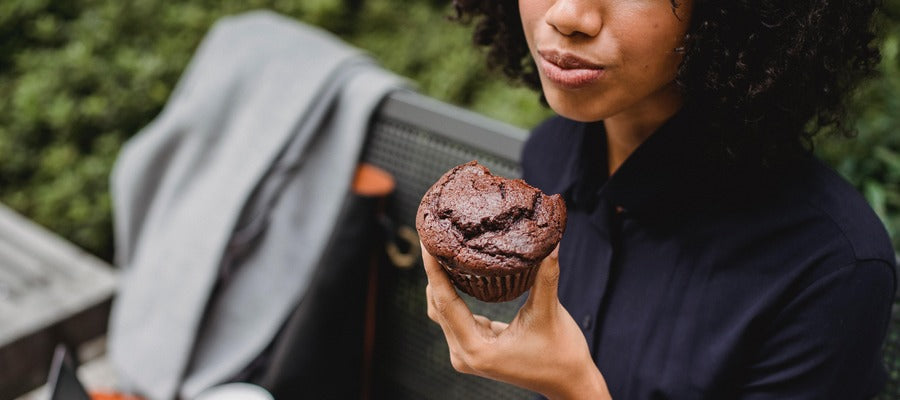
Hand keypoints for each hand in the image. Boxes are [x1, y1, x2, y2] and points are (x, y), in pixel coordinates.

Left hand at [422, 244, 611, 399]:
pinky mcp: (475, 348)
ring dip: (442, 282)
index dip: (434, 270)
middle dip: (435, 272)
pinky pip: (456, 316)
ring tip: (441, 247)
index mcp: (477, 349)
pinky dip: (455, 294)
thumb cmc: (561, 354)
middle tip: (433, 235)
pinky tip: (457, 271)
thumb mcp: (549, 312)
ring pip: (444, 311)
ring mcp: (467, 353)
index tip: (427, 242)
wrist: (569, 383)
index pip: (445, 302)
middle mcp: (464, 354)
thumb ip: (545, 277)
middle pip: (439, 306)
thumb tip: (551, 243)